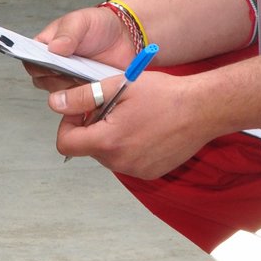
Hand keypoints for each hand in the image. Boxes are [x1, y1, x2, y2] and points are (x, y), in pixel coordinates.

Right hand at [29, 5, 137, 91]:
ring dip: (74, 87)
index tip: (54, 64)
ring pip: (60, 94)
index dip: (40, 66)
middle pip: (44, 82)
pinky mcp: (83, 92)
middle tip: (76, 69)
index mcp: (44, 48)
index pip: (31, 63)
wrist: (126, 37)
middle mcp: (52, 67)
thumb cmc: (99, 25)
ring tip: (88, 75)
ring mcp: (67, 81)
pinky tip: (95, 85)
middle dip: (60, 78)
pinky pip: (78, 101)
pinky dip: (86, 97)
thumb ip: (67, 33)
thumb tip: (54, 48)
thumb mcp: (81, 21)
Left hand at [49, 70, 214, 178]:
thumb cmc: (166, 95)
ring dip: (111, 138)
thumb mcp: (118, 86)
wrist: (205, 109)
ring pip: (107, 155)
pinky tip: (146, 130)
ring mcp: (136, 170)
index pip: (65, 143)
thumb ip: (82, 97)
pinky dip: (129, 148)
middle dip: (93, 129)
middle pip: (87, 148)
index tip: (82, 112)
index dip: (68, 125)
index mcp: (108, 141)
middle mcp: (119, 162)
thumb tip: (55, 104)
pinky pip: (127, 162)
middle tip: (114, 109)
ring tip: (134, 118)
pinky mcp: (150, 173)